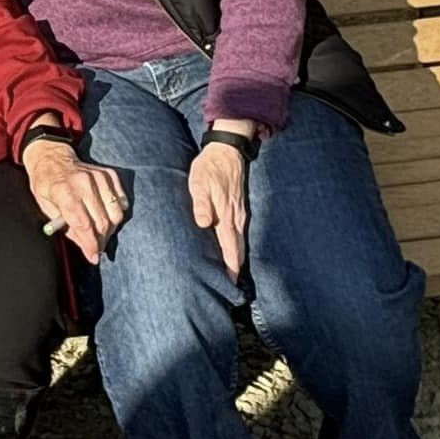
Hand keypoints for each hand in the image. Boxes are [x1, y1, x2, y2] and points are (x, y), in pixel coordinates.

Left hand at [21, 141, 126, 262]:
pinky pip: (121, 201)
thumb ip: (65, 226)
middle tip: (96, 248)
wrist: (52, 156)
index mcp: (63, 190)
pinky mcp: (109, 174)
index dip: (90, 244)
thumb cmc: (46, 184)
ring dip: (110, 229)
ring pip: (115, 213)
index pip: (83, 223)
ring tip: (101, 234)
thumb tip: (85, 245)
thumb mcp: (45, 206)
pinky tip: (107, 216)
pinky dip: (117, 212)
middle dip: (100, 240)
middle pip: (102, 221)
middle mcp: (84, 182)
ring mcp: (99, 177)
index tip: (94, 257)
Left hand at [189, 141, 249, 279]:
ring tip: (233, 276)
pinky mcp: (239, 208)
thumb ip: (201, 203)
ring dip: (237, 259)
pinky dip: (237, 246)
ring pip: (240, 242)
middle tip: (232, 289)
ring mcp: (240, 213)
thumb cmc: (210, 167)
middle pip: (238, 250)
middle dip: (236, 269)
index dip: (231, 267)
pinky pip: (239, 233)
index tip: (231, 284)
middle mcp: (237, 217)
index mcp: (227, 214)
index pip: (230, 247)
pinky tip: (233, 251)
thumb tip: (204, 223)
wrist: (227, 150)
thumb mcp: (199, 182)